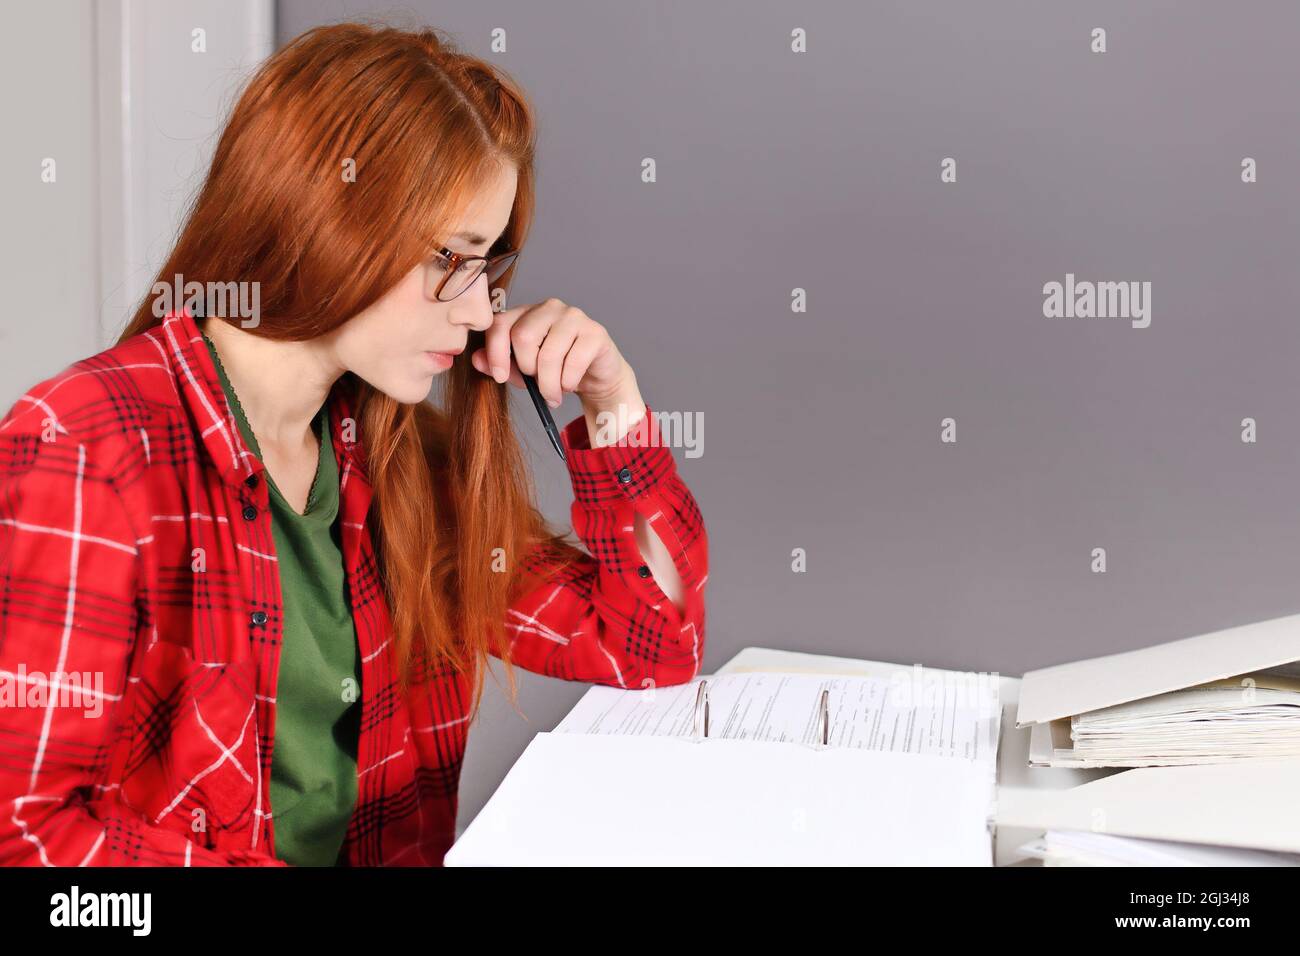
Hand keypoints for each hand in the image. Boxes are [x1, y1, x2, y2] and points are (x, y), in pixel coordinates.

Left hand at [469, 297, 635, 407]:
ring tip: (553, 394)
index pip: (499, 324)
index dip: (495, 353)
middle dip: (527, 369)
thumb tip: (476, 359)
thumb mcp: (522, 370)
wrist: (595, 376)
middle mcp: (549, 308)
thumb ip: (499, 363)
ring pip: (549, 354)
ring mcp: (574, 316)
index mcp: (526, 313)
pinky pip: (573, 362)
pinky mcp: (595, 332)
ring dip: (549, 384)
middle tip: (537, 385)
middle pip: (523, 336)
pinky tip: (570, 386)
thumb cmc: (556, 369)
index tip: (499, 377)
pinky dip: (568, 382)